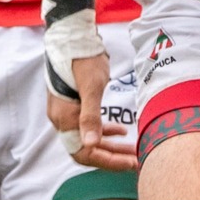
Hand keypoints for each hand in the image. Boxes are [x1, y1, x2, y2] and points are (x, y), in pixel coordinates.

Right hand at [50, 51, 136, 169]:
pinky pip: (88, 126)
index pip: (85, 153)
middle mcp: (62, 119)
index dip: (109, 161)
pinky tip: (121, 131)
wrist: (72, 35)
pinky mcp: (73, 104)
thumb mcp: (92, 87)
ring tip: (133, 150)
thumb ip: (91, 117)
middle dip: (112, 157)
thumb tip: (91, 144)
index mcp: (64, 119)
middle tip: (137, 161)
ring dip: (111, 146)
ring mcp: (66, 112)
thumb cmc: (82, 58)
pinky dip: (104, 132)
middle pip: (87, 150)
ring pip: (89, 139)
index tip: (131, 163)